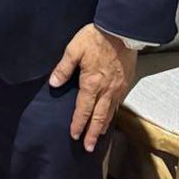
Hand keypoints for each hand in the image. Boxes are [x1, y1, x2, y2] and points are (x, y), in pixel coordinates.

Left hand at [49, 24, 136, 151]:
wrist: (121, 31)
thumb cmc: (95, 38)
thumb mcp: (74, 50)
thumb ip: (63, 68)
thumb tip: (53, 83)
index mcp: (91, 83)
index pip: (83, 109)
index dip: (78, 123)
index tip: (74, 135)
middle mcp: (106, 90)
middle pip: (98, 117)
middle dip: (92, 133)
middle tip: (89, 148)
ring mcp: (118, 88)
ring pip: (110, 112)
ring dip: (103, 126)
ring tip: (98, 136)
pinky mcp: (125, 83)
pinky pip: (118, 103)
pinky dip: (112, 114)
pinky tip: (109, 117)